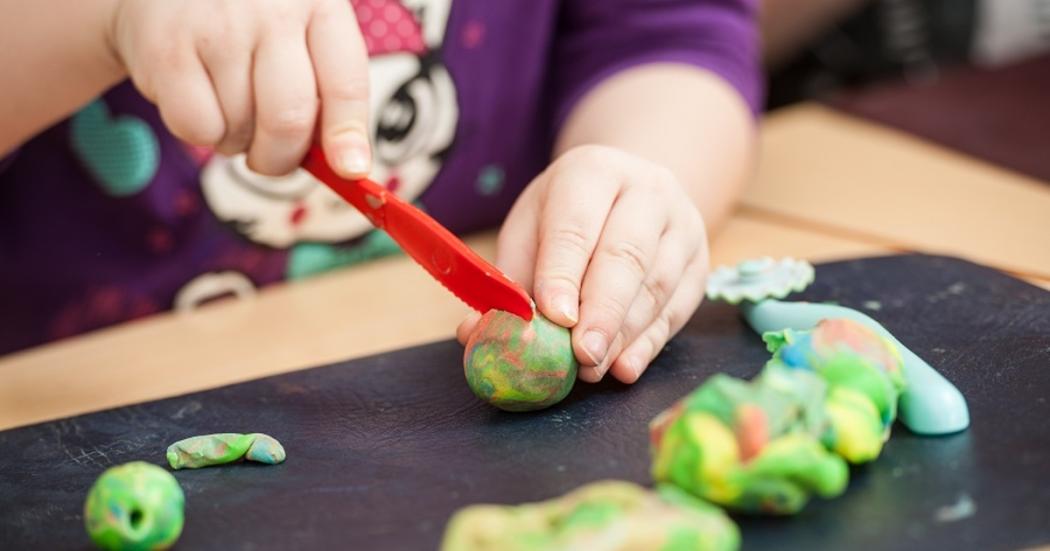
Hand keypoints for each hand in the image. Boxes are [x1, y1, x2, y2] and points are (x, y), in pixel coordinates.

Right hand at [109, 0, 370, 176]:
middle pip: (289, 119)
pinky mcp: (167, 49)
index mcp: (319, 5)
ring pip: (241, 130)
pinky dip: (200, 133)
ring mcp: (218, 28)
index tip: (349, 170)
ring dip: (236, 141)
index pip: (345, 83)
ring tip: (228, 104)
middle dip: (282, 158)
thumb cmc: (248, 20)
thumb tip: (344, 166)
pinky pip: (196, 128)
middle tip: (270, 157)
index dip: (348, 135)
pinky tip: (199, 99)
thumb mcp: (299, 33)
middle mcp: (272, 11)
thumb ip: (325, 90)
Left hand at [458, 145, 709, 383]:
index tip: (554, 316)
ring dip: (623, 334)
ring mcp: (682, 225)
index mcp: (593, 171)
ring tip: (593, 368)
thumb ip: (509, 279)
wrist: (633, 191)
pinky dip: (650, 343)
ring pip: (656, 285)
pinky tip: (625, 367)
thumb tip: (474, 333)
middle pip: (626, 255)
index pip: (577, 226)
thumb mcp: (531, 228)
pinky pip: (677, 308)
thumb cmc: (569, 215)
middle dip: (602, 311)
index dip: (564, 273)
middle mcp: (647, 190)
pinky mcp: (700, 262)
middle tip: (580, 356)